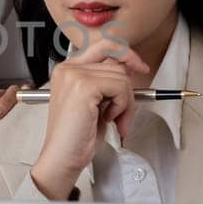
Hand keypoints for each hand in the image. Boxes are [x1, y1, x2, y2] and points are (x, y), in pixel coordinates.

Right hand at [29, 36, 152, 199]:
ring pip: (121, 75)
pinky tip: (108, 118)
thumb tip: (129, 66)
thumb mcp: (95, 101)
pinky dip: (122, 106)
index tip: (139, 67)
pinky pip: (120, 86)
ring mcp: (74, 75)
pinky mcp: (84, 85)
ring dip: (125, 101)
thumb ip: (107, 80)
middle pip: (116, 60)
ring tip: (113, 119)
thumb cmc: (77, 136)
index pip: (104, 45)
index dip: (126, 54)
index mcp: (67, 69)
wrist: (63, 158)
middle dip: (127, 88)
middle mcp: (67, 68)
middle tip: (124, 110)